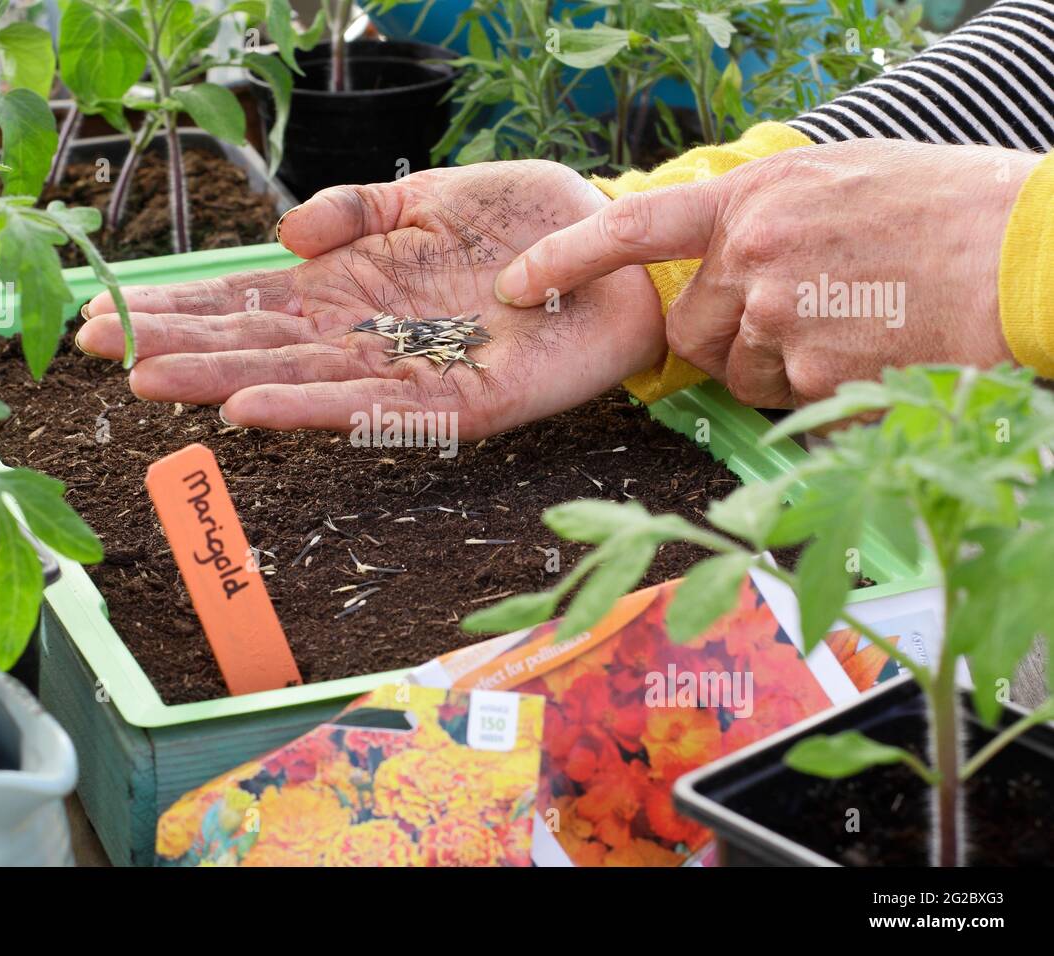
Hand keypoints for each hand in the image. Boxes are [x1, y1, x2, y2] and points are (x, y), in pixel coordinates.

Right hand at [77, 161, 665, 438]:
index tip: (108, 311)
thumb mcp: (432, 194)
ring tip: (148, 379)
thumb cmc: (530, 225)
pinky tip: (249, 406)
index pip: (253, 302)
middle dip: (176, 346)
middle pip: (257, 344)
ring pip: (299, 381)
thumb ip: (358, 209)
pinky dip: (309, 408)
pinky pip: (376, 410)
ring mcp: (410, 375)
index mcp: (356, 289)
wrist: (622, 252)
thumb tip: (284, 234)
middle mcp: (370, 337)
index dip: (183, 307)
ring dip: (219, 379)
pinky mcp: (460, 405)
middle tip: (92, 347)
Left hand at [494, 139, 1041, 406]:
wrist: (1027, 253)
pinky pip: (791, 405)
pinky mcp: (817, 380)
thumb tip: (729, 257)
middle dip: (726, 341)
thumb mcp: (841, 182)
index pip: (634, 229)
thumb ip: (769, 217)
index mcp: (756, 200)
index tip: (517, 282)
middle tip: (795, 322)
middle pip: (693, 333)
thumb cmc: (946, 209)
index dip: (564, 257)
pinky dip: (822, 397)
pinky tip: (876, 359)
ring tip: (854, 331)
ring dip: (776, 370)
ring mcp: (782, 323)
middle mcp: (754, 259)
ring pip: (740, 374)